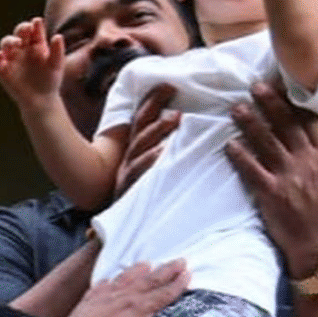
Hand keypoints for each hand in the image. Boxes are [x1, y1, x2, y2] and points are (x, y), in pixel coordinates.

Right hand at [0, 17, 64, 109]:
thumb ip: (57, 51)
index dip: (35, 24)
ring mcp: (11, 57)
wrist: (41, 100)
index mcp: (36, 42)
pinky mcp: (2, 68)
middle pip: (19, 32)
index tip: (37, 22)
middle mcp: (23, 46)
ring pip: (6, 42)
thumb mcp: (56, 65)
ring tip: (16, 44)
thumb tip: (58, 36)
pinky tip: (2, 57)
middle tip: (26, 29)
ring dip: (9, 40)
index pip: (34, 28)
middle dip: (21, 28)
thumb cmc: (50, 79)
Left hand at [56, 260, 189, 316]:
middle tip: (179, 260)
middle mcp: (123, 297)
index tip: (188, 273)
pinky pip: (101, 287)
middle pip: (148, 280)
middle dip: (165, 271)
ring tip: (146, 262)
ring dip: (137, 270)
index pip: (163, 293)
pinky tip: (109, 280)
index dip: (177, 284)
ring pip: (125, 279)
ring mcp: (103, 297)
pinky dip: (108, 282)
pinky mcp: (87, 303)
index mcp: (139, 307)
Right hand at [113, 83, 180, 198]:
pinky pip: (138, 174)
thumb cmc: (151, 198)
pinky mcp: (128, 190)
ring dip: (157, 131)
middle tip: (174, 93)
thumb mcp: (160, 170)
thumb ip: (170, 150)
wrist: (129, 231)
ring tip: (175, 119)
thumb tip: (189, 128)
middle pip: (141, 127)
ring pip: (140, 147)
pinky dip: (150, 162)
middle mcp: (131, 157)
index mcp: (138, 150)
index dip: (153, 100)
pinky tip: (163, 153)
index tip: (169, 85)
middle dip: (155, 109)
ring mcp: (128, 173)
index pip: (143, 118)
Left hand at [225, 81, 317, 278]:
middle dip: (270, 103)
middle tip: (256, 87)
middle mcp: (308, 163)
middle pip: (287, 125)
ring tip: (237, 108)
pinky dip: (239, 155)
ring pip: (266, 142)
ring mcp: (289, 177)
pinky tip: (229, 144)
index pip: (312, 123)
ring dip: (250, 122)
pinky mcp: (271, 193)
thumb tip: (313, 132)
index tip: (284, 87)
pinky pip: (251, 168)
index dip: (297, 103)